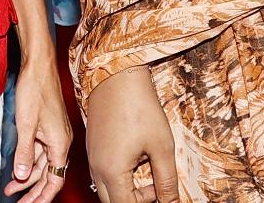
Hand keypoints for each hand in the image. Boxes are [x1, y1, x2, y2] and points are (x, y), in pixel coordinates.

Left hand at [5, 53, 71, 202]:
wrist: (38, 64)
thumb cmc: (35, 89)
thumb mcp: (26, 124)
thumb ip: (25, 152)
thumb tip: (21, 175)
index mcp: (60, 143)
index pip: (55, 180)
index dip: (43, 196)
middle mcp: (60, 140)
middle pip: (49, 175)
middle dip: (33, 190)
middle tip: (17, 201)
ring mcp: (55, 133)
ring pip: (43, 164)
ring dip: (28, 176)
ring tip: (10, 188)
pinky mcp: (49, 126)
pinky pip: (40, 151)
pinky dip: (28, 161)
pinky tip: (17, 166)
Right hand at [87, 66, 178, 202]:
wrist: (117, 74)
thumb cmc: (139, 106)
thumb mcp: (161, 145)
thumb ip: (167, 179)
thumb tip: (171, 202)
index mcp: (111, 173)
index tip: (161, 190)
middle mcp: (97, 168)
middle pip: (112, 202)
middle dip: (134, 199)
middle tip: (154, 184)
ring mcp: (92, 156)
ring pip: (105, 188)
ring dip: (126, 188)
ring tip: (147, 167)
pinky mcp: (93, 144)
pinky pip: (102, 172)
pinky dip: (118, 174)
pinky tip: (135, 155)